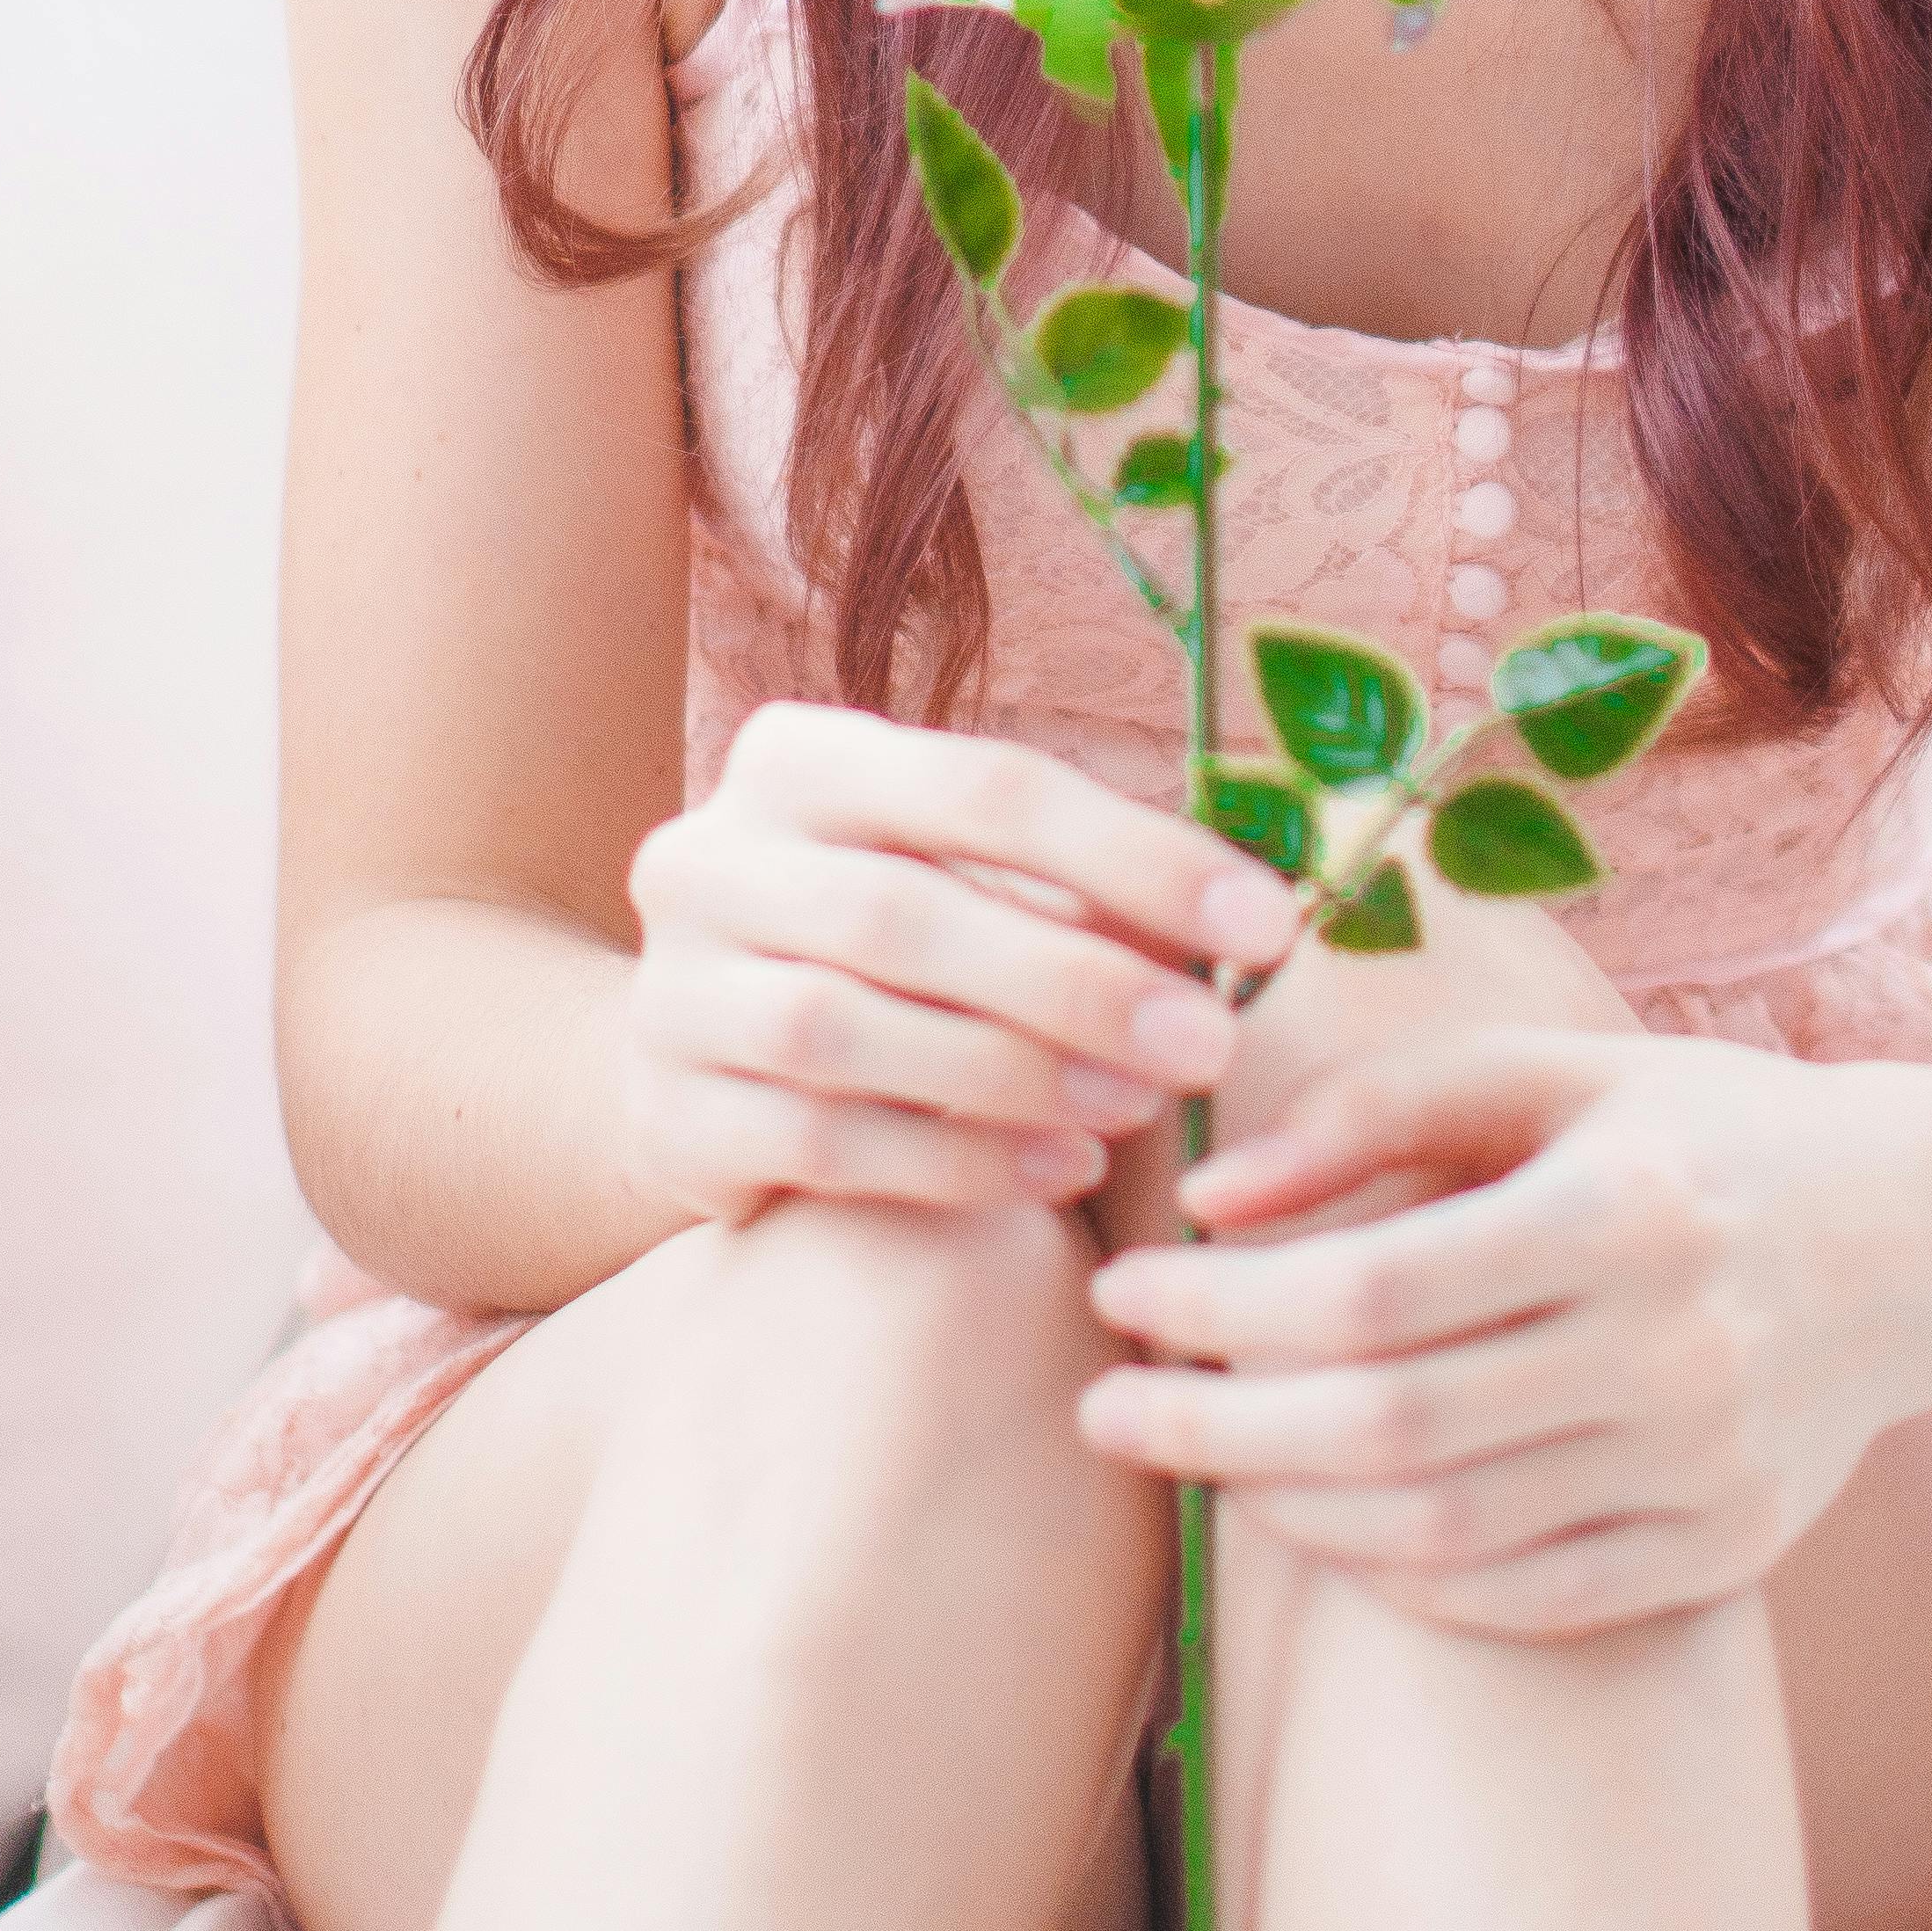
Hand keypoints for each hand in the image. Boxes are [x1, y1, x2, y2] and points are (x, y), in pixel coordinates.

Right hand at [623, 701, 1301, 1222]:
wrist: (696, 1048)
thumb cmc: (882, 945)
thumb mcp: (967, 882)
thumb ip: (1079, 892)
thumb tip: (1248, 916)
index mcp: (798, 758)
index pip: (984, 785)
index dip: (1134, 852)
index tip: (1266, 919)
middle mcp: (710, 856)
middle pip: (908, 912)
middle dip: (1078, 981)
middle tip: (1208, 1042)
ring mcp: (672, 989)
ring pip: (847, 1030)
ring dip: (1015, 1075)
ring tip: (1134, 1108)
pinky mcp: (666, 1113)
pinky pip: (819, 1141)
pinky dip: (953, 1160)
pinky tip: (1056, 1172)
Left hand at [1075, 1029, 1931, 1635]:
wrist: (1916, 1238)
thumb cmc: (1703, 1132)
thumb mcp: (1556, 1073)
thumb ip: (1378, 1111)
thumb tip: (1212, 1199)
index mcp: (1627, 1208)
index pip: (1373, 1291)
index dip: (1221, 1307)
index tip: (1120, 1293)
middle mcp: (1674, 1353)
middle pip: (1390, 1428)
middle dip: (1216, 1428)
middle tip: (1102, 1410)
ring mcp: (1703, 1473)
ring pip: (1442, 1536)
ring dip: (1288, 1508)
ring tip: (1199, 1459)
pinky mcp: (1720, 1554)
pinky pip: (1522, 1600)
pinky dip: (1401, 1575)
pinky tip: (1323, 1519)